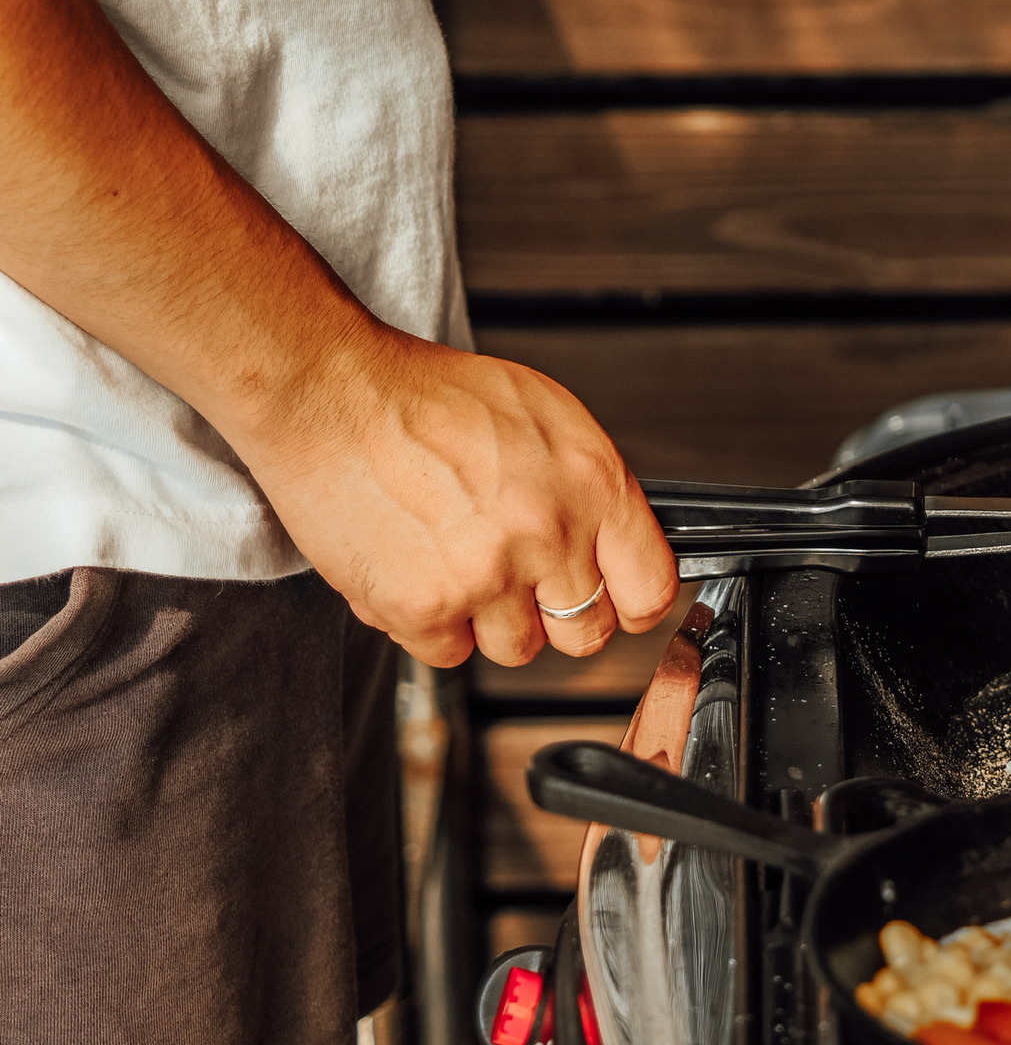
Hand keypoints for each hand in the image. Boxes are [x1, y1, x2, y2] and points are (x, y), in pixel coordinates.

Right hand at [233, 321, 676, 666]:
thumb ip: (590, 488)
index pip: (650, 589)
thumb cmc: (425, 395)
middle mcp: (547, 535)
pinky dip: (431, 624)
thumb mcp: (543, 415)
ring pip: (517, 649)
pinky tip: (415, 569)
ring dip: (488, 619)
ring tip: (454, 558)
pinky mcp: (424, 607)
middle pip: (585, 633)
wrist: (325, 391)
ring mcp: (487, 577)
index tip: (612, 601)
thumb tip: (617, 548)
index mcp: (591, 484)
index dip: (629, 602)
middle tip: (515, 575)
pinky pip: (449, 653)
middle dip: (554, 614)